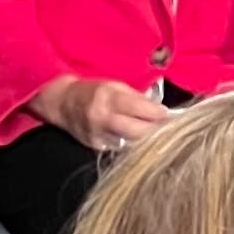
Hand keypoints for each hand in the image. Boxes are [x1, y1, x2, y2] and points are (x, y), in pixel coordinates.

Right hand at [30, 76, 174, 151]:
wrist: (63, 104)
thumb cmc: (93, 91)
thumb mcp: (114, 86)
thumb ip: (137, 98)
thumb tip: (160, 110)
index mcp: (108, 97)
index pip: (140, 109)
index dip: (158, 114)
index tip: (169, 115)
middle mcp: (102, 118)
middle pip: (139, 131)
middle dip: (156, 130)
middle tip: (167, 128)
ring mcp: (99, 135)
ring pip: (132, 143)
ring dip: (145, 139)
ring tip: (154, 133)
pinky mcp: (96, 147)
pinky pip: (121, 148)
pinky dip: (131, 143)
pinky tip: (134, 138)